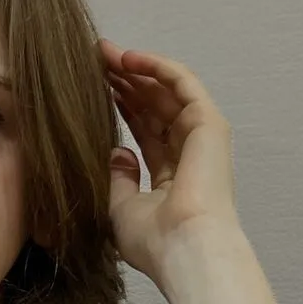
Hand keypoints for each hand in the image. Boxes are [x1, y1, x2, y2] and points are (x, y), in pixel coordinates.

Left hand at [101, 39, 238, 282]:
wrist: (184, 248)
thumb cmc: (154, 241)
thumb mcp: (121, 208)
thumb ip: (118, 180)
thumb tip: (117, 153)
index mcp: (173, 178)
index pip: (146, 132)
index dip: (123, 108)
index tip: (94, 88)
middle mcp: (191, 155)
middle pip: (156, 108)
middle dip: (126, 83)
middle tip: (96, 62)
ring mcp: (202, 138)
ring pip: (167, 92)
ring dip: (137, 71)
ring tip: (105, 55)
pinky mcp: (209, 124)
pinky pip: (182, 83)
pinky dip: (157, 67)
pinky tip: (128, 58)